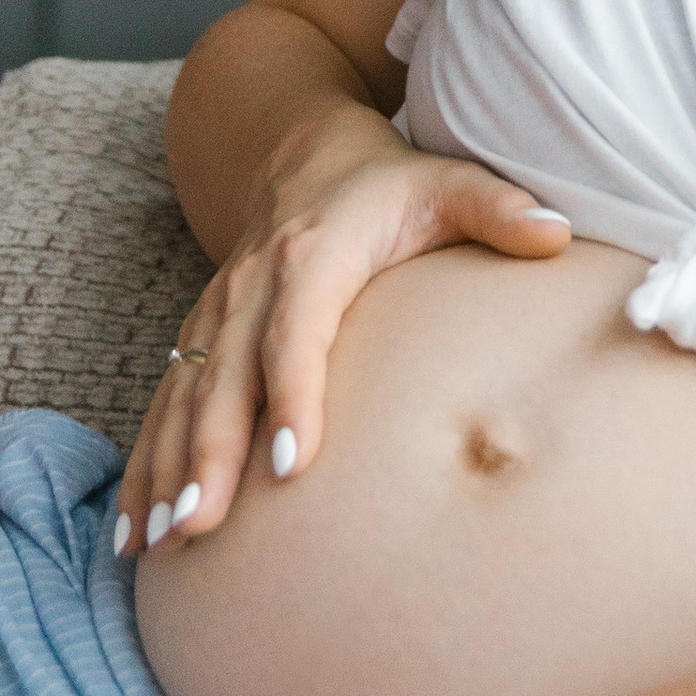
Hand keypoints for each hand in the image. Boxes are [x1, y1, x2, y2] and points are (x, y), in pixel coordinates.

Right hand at [121, 115, 569, 554]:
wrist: (303, 150)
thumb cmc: (390, 181)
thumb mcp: (450, 181)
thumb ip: (501, 208)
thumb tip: (558, 235)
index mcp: (314, 252)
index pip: (297, 330)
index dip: (292, 394)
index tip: (294, 465)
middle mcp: (252, 286)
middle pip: (224, 377)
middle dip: (209, 456)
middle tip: (203, 527)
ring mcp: (217, 314)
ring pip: (183, 398)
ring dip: (166, 471)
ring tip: (161, 544)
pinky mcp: (201, 338)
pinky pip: (165, 405)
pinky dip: (145, 468)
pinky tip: (137, 535)